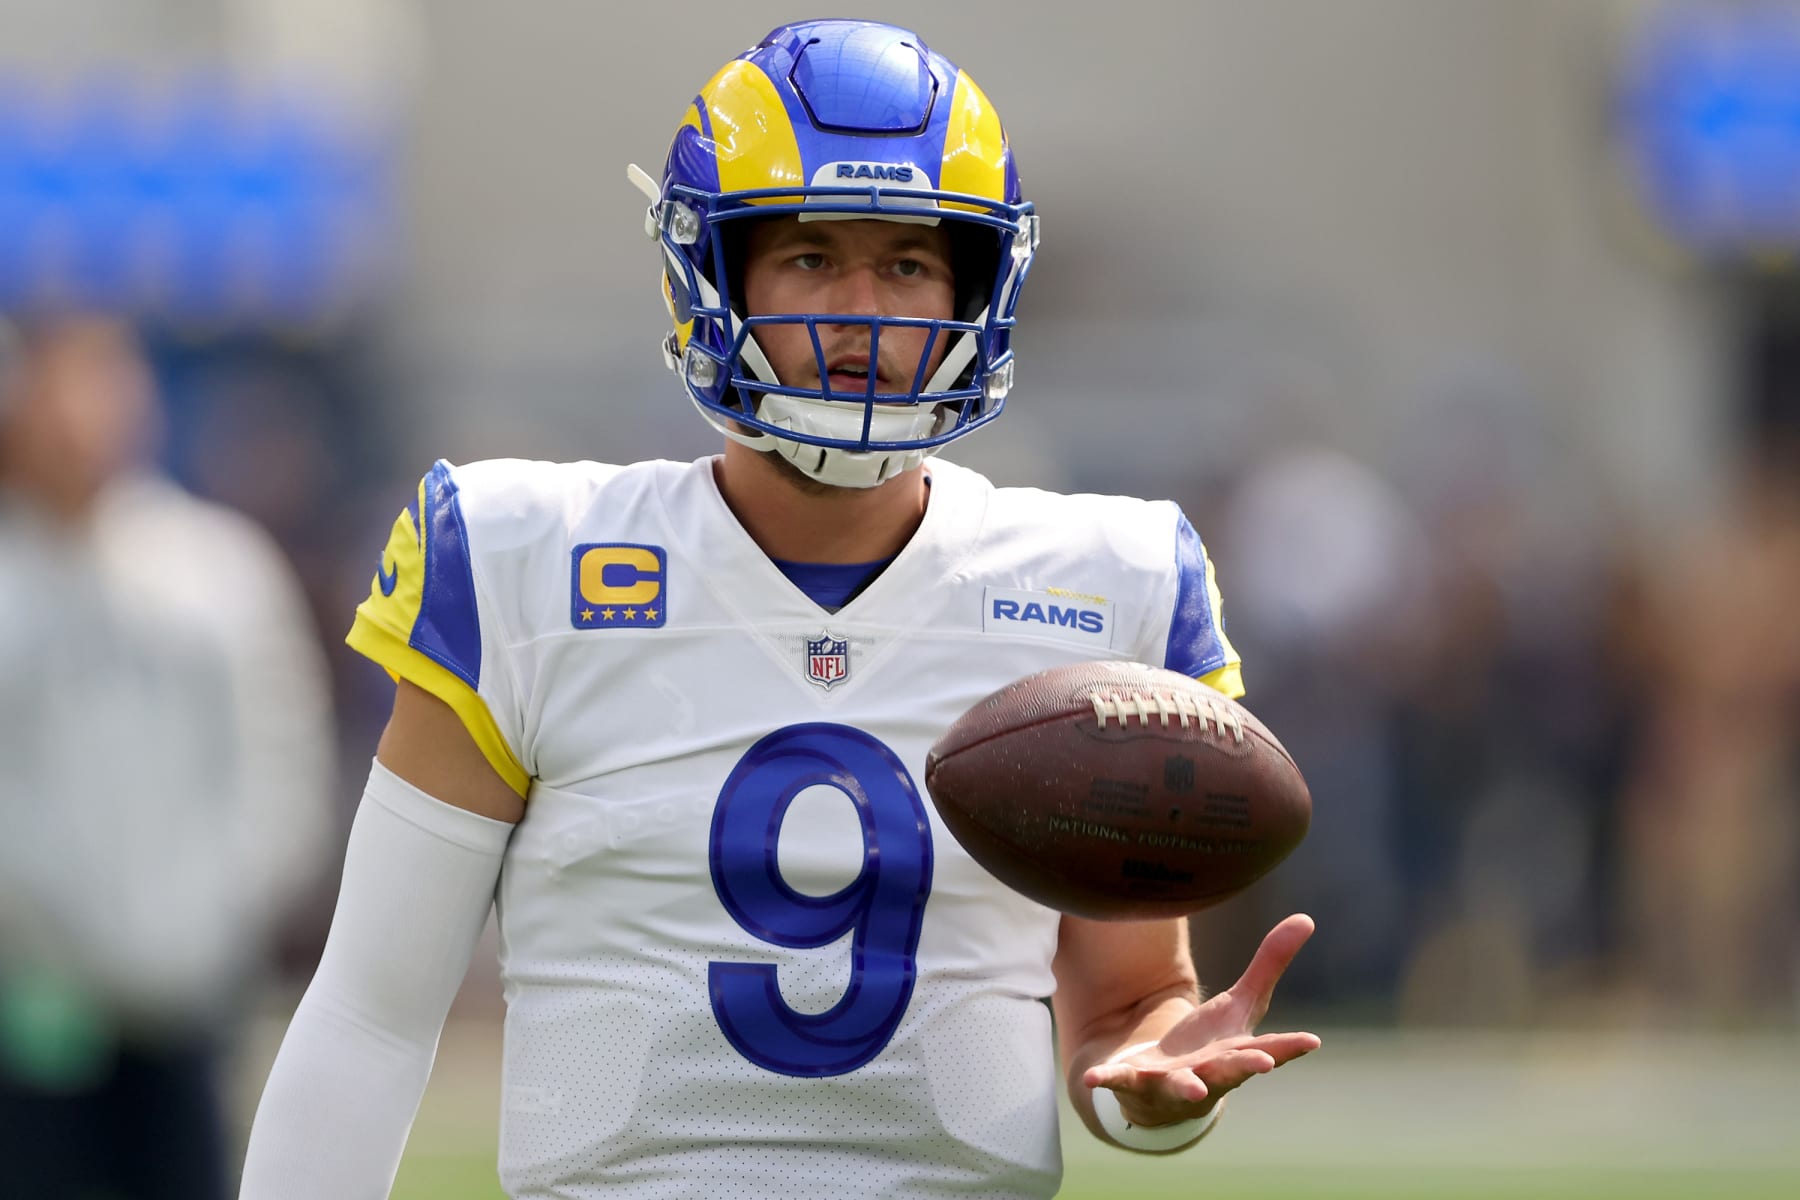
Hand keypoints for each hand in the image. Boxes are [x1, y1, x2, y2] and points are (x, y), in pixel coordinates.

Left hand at [1082, 913, 1319, 1127]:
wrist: (1167, 1092)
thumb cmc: (1213, 1047)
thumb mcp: (1240, 1005)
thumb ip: (1269, 965)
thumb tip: (1306, 918)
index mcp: (1237, 1053)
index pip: (1269, 1049)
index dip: (1290, 1047)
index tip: (1311, 1042)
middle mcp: (1211, 1073)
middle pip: (1231, 1071)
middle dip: (1244, 1067)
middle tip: (1264, 1063)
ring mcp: (1175, 1082)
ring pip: (1183, 1086)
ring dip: (1187, 1086)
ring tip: (1192, 1087)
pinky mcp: (1138, 1082)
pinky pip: (1121, 1083)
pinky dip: (1109, 1081)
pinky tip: (1092, 1078)